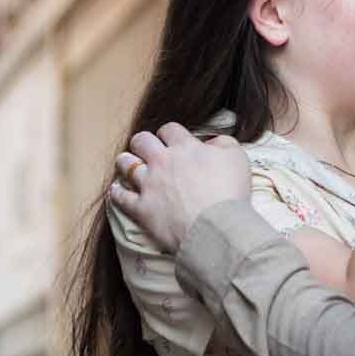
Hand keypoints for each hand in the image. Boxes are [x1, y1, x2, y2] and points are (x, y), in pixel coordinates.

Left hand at [107, 123, 250, 252]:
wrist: (215, 226)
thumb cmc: (229, 192)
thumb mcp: (237, 158)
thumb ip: (223, 143)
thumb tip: (211, 143)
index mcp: (185, 147)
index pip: (170, 129)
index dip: (169, 133)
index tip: (172, 140)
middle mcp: (162, 161)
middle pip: (141, 141)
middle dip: (142, 142)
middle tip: (147, 150)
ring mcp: (149, 184)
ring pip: (126, 165)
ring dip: (126, 162)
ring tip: (128, 165)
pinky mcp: (141, 208)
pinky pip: (120, 197)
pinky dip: (117, 193)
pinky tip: (117, 190)